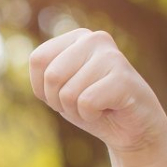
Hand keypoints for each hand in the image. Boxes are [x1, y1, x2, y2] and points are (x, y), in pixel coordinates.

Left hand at [29, 28, 166, 159]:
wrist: (131, 129)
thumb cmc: (91, 106)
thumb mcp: (58, 88)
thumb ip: (45, 72)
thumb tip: (36, 58)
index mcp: (78, 37)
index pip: (38, 59)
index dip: (43, 87)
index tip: (64, 93)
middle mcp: (95, 38)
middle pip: (52, 76)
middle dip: (59, 101)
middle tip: (82, 102)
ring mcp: (112, 56)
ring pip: (68, 93)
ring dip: (77, 110)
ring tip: (97, 105)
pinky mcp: (123, 78)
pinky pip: (86, 102)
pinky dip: (91, 115)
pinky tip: (107, 109)